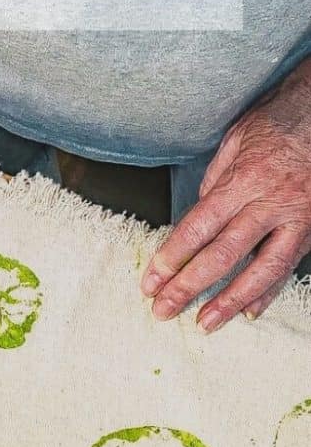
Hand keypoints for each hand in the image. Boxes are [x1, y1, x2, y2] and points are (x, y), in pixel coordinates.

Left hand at [141, 60, 310, 331]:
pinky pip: (288, 267)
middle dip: (189, 286)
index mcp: (243, 180)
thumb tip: (197, 218)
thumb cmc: (275, 123)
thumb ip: (215, 183)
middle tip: (163, 310)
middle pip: (223, 255)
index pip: (198, 227)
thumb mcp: (235, 142)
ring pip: (261, 270)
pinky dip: (268, 291)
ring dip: (229, 301)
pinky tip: (249, 311)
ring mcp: (295, 219)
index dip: (172, 257)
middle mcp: (269, 203)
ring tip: (205, 323)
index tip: (151, 281)